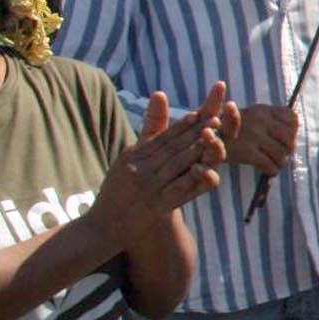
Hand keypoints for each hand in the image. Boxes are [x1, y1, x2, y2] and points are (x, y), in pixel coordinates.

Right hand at [93, 84, 234, 237]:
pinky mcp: (156, 205)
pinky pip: (176, 189)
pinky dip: (192, 179)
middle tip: (215, 119)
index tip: (200, 112)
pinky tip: (208, 170)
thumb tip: (160, 95)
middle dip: (194, 132)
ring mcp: (147, 187)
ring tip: (214, 138)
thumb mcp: (128, 158)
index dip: (182, 125)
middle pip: (171, 148)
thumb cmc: (118, 188)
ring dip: (196, 151)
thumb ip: (148, 132)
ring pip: (175, 165)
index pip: (161, 138)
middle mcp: (138, 169)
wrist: (103, 225)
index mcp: (132, 156)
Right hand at [227, 103, 298, 172]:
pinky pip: (269, 164)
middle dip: (288, 149)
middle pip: (289, 138)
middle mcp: (260, 120)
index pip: (292, 118)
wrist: (202, 137)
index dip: (293, 130)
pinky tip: (268, 170)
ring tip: (275, 162)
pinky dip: (272, 170)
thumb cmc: (229, 127)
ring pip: (281, 153)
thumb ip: (269, 118)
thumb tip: (295, 127)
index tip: (286, 138)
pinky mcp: (246, 152)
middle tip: (282, 154)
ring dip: (280, 161)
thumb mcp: (249, 114)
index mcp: (262, 109)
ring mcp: (254, 136)